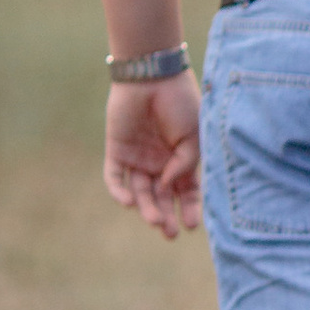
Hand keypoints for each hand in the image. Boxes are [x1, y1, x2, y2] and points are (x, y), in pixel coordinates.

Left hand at [104, 72, 202, 238]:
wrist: (154, 76)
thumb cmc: (181, 102)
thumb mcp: (195, 135)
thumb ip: (185, 163)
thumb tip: (169, 186)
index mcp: (181, 159)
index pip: (186, 192)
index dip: (190, 208)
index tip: (192, 225)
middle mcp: (159, 162)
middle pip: (161, 197)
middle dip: (166, 216)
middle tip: (170, 233)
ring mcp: (138, 158)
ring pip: (140, 192)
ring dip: (147, 207)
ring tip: (154, 220)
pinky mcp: (117, 151)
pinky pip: (115, 177)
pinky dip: (120, 191)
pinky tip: (129, 203)